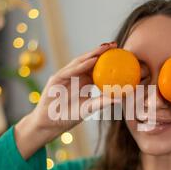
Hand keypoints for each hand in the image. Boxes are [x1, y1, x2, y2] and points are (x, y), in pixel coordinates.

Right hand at [14, 42, 119, 157]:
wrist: (49, 124)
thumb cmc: (68, 117)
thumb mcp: (88, 109)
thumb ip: (101, 102)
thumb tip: (120, 98)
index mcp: (84, 81)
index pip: (97, 67)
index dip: (108, 59)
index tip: (121, 53)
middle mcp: (75, 76)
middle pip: (89, 60)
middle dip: (101, 51)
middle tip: (115, 44)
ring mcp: (65, 76)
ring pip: (79, 62)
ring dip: (92, 54)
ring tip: (105, 48)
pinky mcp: (56, 78)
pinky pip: (70, 70)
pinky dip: (81, 65)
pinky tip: (92, 60)